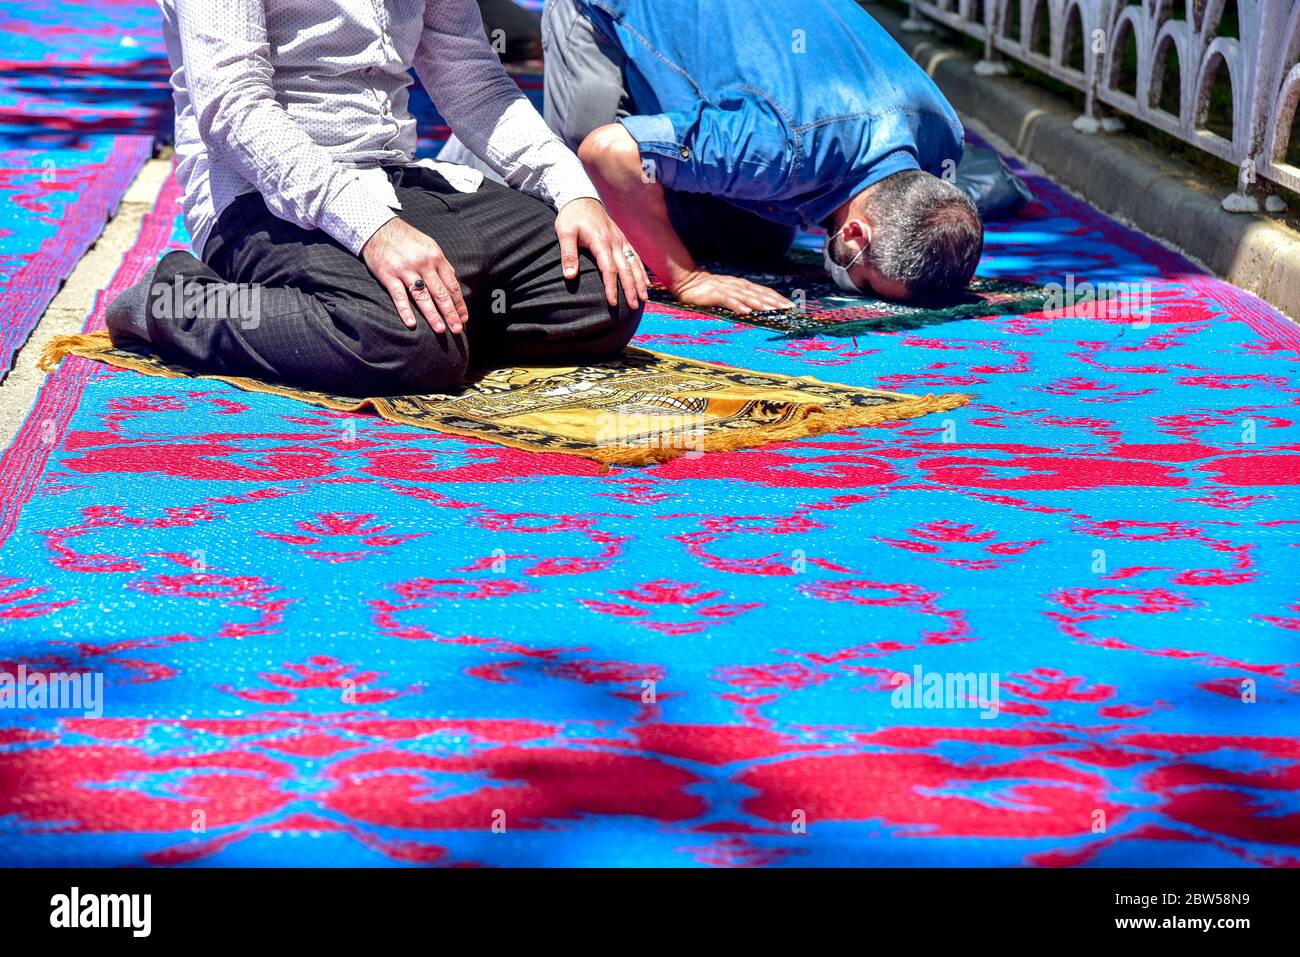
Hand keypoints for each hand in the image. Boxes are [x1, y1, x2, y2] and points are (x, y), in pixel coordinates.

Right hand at [361, 217, 468, 333]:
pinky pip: (399, 295)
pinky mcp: (388, 275)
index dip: (459, 303)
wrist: (378, 228)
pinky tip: (412, 323)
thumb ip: (441, 264)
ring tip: (440, 329)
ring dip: (432, 315)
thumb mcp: (429, 246)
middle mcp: (423, 264)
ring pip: (422, 296)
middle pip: (440, 293)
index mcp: (436, 257)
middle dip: (450, 313)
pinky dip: (405, 310)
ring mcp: (405, 270)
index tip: (464, 318)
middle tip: (457, 329)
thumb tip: (454, 279)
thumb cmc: (407, 239)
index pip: (452, 285)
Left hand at [554, 197, 648, 309]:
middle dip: (631, 289)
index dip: (611, 287)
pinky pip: (635, 256)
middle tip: (634, 306)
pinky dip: (641, 270)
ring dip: (640, 282)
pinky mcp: (622, 239)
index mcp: (601, 242)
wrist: (580, 198)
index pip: (609, 269)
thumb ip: (568, 254)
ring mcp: (621, 240)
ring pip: (634, 264)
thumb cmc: (571, 217)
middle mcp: (614, 242)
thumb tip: (570, 276)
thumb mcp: (564, 233)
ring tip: (644, 299)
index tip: (612, 302)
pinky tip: (645, 282)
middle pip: (625, 269)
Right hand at [670, 269, 793, 314]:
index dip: (777, 298)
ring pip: (747, 296)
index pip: (764, 291)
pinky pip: (728, 300)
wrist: (687, 280)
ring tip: (773, 310)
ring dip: (760, 303)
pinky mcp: (714, 294)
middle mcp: (738, 286)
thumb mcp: (729, 292)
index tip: (791, 305)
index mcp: (743, 285)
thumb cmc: (708, 289)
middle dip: (774, 301)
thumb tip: (758, 307)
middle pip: (759, 293)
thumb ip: (742, 298)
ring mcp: (726, 289)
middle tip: (788, 309)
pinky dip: (738, 305)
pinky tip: (746, 311)